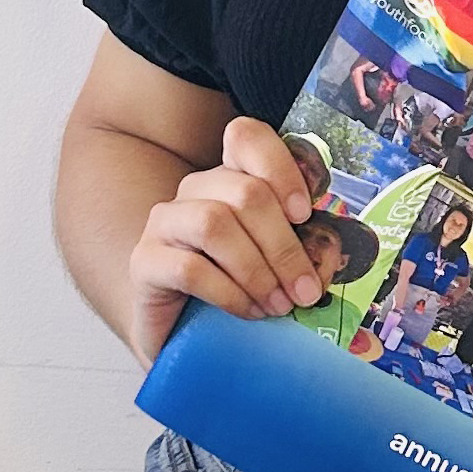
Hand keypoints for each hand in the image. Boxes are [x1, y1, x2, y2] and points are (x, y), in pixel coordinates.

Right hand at [129, 116, 322, 361]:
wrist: (184, 334)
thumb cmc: (239, 290)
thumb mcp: (276, 264)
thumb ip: (301, 246)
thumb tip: (328, 255)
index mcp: (230, 178)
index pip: (246, 137)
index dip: (280, 167)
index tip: (304, 214)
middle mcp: (194, 191)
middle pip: (245, 192)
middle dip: (284, 246)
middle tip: (305, 291)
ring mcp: (164, 223)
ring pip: (214, 223)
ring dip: (257, 270)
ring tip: (278, 306)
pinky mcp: (145, 261)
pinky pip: (190, 268)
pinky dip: (229, 293)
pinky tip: (247, 312)